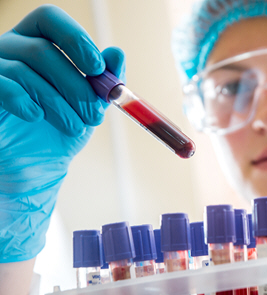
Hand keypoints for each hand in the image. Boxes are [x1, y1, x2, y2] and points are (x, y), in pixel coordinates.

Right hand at [0, 5, 125, 261]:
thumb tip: (117, 54)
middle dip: (76, 84)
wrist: (36, 165)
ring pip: (24, 69)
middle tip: (95, 113)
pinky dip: (23, 100)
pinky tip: (37, 117)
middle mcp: (10, 49)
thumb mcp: (90, 105)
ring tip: (76, 126)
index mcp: (37, 42)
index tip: (98, 69)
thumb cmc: (62, 128)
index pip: (49, 19)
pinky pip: (0, 84)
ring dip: (59, 101)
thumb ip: (104, 81)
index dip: (75, 39)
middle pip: (42, 49)